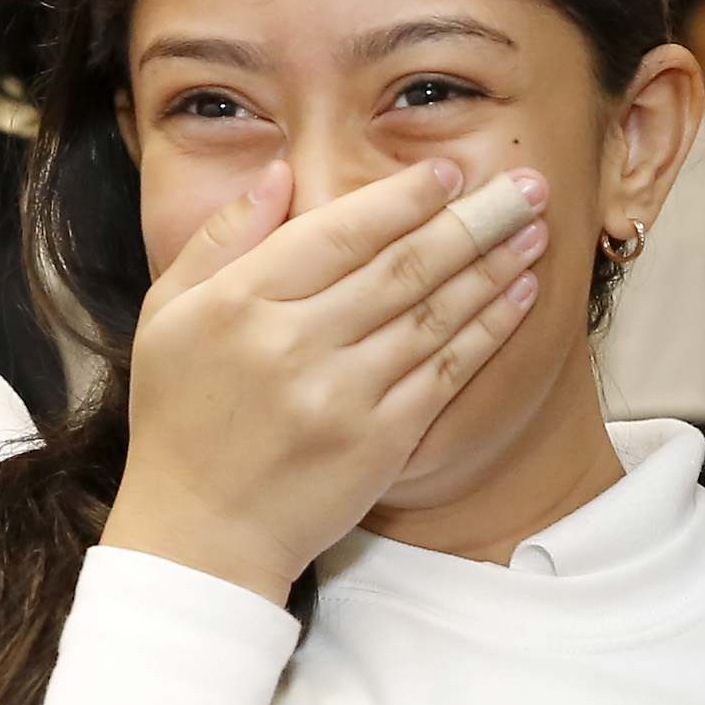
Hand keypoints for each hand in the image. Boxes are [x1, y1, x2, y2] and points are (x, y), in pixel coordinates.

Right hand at [105, 158, 549, 604]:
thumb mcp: (169, 314)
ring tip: (536, 231)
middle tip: (527, 186)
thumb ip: (223, 237)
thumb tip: (281, 172)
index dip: (403, 198)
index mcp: (241, 302)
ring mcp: (342, 395)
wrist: (201, 532)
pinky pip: (445, 372)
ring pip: (434, 315)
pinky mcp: (379, 441)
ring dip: (494, 268)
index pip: (339, 232)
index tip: (448, 171)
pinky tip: (519, 296)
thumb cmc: (180, 418)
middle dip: (474, 220)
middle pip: (402, 266)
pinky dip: (488, 330)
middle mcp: (295, 343)